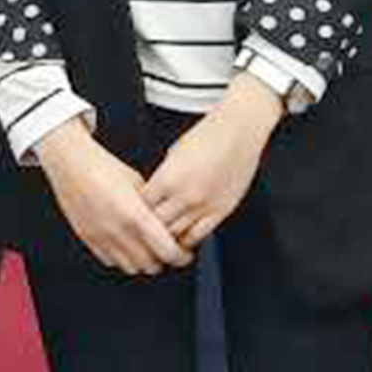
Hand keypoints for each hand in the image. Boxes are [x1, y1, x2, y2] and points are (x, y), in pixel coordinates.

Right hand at [34, 120, 192, 275]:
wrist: (70, 162)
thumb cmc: (103, 167)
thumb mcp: (139, 183)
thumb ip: (154, 208)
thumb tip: (168, 224)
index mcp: (136, 215)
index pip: (168, 252)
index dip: (181, 256)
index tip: (183, 252)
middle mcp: (119, 230)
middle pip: (152, 265)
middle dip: (162, 259)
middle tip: (164, 249)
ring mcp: (101, 237)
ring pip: (132, 268)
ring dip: (142, 261)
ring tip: (144, 248)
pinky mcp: (87, 238)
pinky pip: (110, 261)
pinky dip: (121, 258)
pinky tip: (123, 244)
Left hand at [141, 75, 279, 247]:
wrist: (237, 133)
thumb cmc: (204, 137)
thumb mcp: (172, 154)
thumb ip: (162, 177)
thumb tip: (153, 194)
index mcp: (168, 178)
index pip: (142, 205)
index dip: (136, 210)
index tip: (135, 211)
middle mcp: (186, 195)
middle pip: (158, 224)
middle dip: (149, 227)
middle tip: (145, 228)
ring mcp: (205, 205)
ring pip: (177, 234)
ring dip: (168, 236)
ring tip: (161, 236)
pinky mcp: (222, 211)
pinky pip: (200, 235)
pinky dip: (188, 239)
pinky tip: (182, 237)